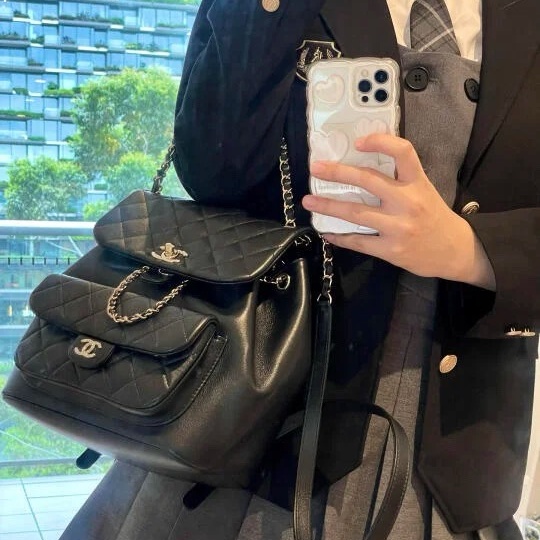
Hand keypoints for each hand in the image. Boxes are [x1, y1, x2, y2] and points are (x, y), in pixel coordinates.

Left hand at [302, 134, 494, 289]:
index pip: (403, 152)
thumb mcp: (424, 191)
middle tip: (316, 168)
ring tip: (309, 200)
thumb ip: (400, 179)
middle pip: (368, 181)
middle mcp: (408, 203)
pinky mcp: (391, 250)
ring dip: (329, 205)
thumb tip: (362, 165)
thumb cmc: (434, 217)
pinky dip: (340, 236)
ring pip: (356, 213)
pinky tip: (326, 231)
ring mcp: (398, 228)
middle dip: (338, 173)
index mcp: (418, 183)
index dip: (380, 142)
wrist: (455, 252)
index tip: (358, 142)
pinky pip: (358, 241)